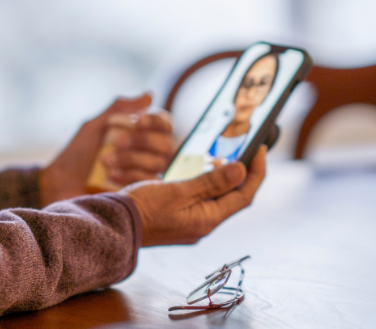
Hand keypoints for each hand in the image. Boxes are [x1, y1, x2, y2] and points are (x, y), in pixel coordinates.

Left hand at [39, 94, 155, 205]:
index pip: (165, 124)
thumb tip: (150, 94)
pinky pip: (149, 183)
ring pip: (158, 163)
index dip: (156, 122)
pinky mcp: (141, 195)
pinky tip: (111, 176)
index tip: (138, 122)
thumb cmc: (76, 153)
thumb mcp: (95, 126)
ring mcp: (145, 175)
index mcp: (137, 134)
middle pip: (166, 144)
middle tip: (116, 143)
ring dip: (130, 160)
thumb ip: (120, 109)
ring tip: (105, 162)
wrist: (60, 184)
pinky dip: (129, 177)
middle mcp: (146, 154)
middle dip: (141, 141)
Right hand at [124, 145, 266, 245]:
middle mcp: (204, 225)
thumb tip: (241, 170)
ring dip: (223, 178)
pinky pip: (203, 201)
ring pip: (218, 199)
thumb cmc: (143, 209)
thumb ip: (210, 182)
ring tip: (220, 157)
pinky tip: (199, 173)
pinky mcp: (181, 219)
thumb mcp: (177, 191)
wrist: (115, 226)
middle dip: (242, 174)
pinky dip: (207, 185)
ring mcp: (192, 224)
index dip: (256, 173)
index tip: (260, 150)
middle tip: (243, 150)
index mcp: (207, 220)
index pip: (244, 195)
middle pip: (234, 198)